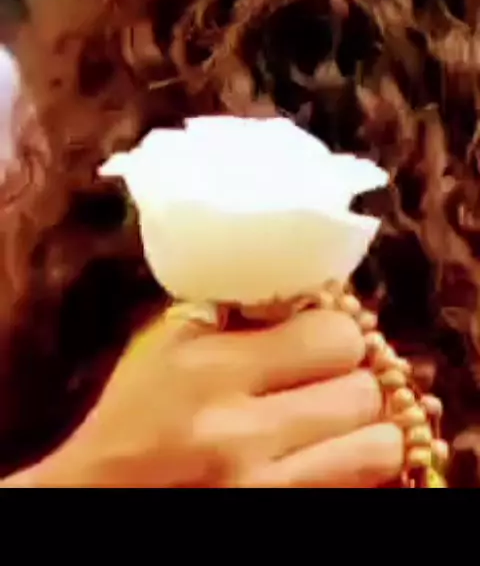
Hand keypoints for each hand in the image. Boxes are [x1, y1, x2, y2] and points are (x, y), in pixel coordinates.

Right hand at [10, 308, 403, 487]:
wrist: (98, 499)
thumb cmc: (132, 417)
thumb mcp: (164, 346)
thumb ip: (231, 314)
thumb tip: (307, 295)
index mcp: (211, 371)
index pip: (335, 337)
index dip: (333, 334)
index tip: (317, 338)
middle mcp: (243, 434)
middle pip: (364, 391)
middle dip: (349, 380)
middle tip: (325, 382)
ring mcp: (267, 491)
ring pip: (378, 448)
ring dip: (361, 432)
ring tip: (332, 425)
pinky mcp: (283, 521)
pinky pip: (360, 489)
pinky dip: (351, 471)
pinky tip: (324, 458)